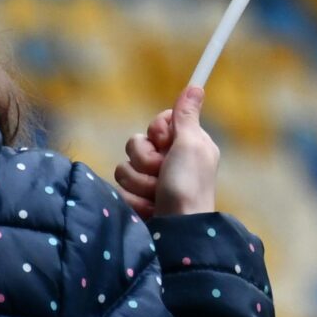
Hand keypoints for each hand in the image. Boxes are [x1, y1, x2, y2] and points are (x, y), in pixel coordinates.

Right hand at [113, 87, 219, 218]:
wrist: (178, 230)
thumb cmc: (189, 186)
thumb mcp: (191, 145)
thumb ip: (187, 116)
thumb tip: (195, 86)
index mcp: (187, 145)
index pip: (159, 122)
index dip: (158, 131)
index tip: (166, 141)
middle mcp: (170, 161)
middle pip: (137, 142)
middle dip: (145, 159)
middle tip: (163, 172)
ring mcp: (153, 181)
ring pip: (125, 165)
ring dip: (140, 181)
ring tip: (157, 194)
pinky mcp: (139, 199)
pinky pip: (121, 187)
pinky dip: (135, 198)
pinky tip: (151, 207)